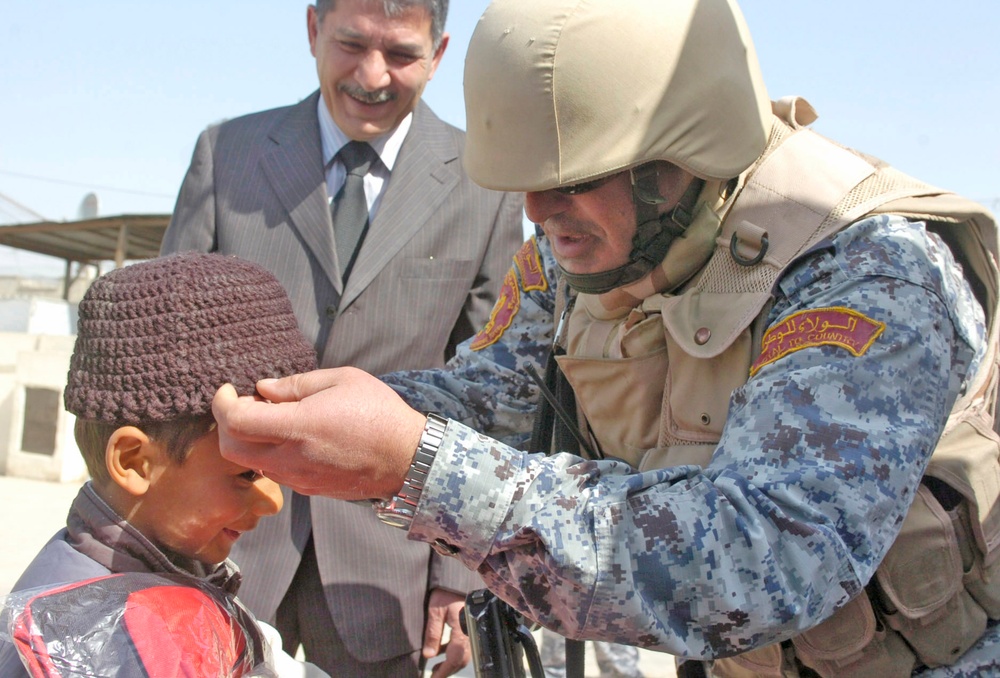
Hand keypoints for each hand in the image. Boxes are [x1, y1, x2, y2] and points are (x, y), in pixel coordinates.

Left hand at [211, 367, 425, 499]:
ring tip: (271, 416)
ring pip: (252, 463)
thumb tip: (263, 389)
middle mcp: (291, 458)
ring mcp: (299, 479)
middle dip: (226, 424)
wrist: (408, 459)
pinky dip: (269, 452)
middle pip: (231, 449)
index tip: (228, 389)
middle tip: (241, 403)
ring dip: (249, 440)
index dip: (222, 403)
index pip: (235, 421)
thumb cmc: (379, 413)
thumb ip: (296, 384)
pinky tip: (290, 436)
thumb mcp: (341, 380)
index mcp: (297, 427)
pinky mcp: (309, 490)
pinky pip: (276, 472)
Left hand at [423, 589, 470, 676]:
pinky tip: (442, 651)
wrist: (457, 577)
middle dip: (448, 670)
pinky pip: (463, 644)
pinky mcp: (469, 626)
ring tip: (436, 667)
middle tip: (434, 676)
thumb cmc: (446, 591)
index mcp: (462, 631)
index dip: (444, 672)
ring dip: (450, 662)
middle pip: (461, 659)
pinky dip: (453, 652)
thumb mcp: (436, 611)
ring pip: (463, 653)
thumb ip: (433, 634)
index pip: (455, 659)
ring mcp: (471, 630)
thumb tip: (428, 655)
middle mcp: (469, 633)